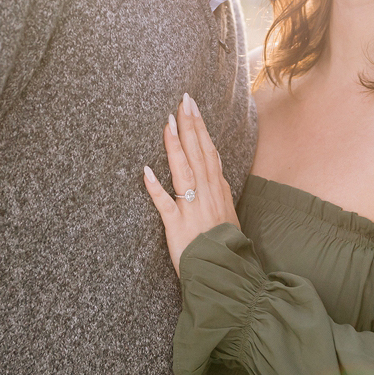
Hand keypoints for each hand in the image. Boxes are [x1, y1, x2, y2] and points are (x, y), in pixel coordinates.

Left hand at [144, 93, 238, 275]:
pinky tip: (146, 170)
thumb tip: (216, 168)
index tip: (192, 106)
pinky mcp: (177, 226)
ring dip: (176, 146)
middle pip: (198, 153)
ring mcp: (192, 208)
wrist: (226, 273)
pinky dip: (156, 187)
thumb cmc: (225, 245)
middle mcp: (207, 194)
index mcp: (218, 189)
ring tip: (168, 122)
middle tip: (183, 100)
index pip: (209, 151)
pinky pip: (165, 204)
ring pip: (183, 171)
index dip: (200, 127)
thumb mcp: (228, 212)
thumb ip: (220, 189)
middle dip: (190, 125)